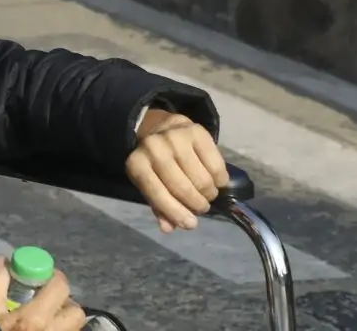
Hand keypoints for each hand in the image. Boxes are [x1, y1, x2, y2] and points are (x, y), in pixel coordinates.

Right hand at [0, 257, 85, 329]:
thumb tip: (2, 260)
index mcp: (36, 318)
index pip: (61, 288)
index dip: (56, 277)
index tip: (47, 275)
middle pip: (77, 313)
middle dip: (67, 303)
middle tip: (51, 299)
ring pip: (75, 329)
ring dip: (66, 320)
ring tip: (50, 317)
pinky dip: (62, 330)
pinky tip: (47, 329)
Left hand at [125, 108, 229, 232]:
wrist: (162, 128)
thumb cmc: (156, 165)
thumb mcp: (151, 184)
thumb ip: (159, 207)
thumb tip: (168, 228)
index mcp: (136, 163)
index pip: (155, 193)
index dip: (175, 212)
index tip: (190, 224)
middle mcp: (153, 147)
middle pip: (182, 187)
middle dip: (196, 204)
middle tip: (201, 207)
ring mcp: (175, 137)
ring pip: (201, 179)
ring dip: (209, 193)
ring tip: (207, 193)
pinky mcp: (197, 131)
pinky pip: (216, 165)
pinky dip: (220, 179)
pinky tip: (216, 181)